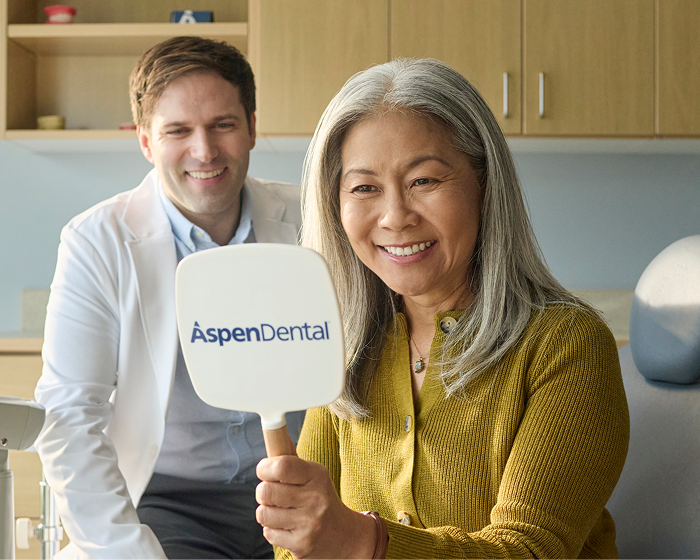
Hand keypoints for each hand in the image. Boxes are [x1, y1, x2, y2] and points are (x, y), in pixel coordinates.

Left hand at [256, 456, 376, 559]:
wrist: (344, 535)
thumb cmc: (320, 499)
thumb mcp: (313, 475)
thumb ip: (291, 458)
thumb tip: (275, 433)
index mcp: (316, 475)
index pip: (282, 466)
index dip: (264, 467)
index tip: (264, 470)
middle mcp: (315, 498)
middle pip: (266, 491)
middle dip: (263, 492)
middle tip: (273, 494)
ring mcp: (309, 523)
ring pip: (263, 513)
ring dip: (266, 512)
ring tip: (280, 511)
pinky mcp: (301, 544)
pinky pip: (268, 533)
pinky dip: (272, 529)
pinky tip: (286, 526)